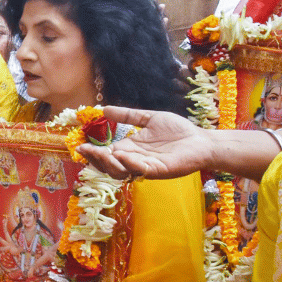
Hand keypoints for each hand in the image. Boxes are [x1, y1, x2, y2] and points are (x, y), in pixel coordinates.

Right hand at [76, 106, 214, 179]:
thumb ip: (128, 115)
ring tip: (102, 152)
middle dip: (95, 159)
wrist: (201, 140)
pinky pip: (141, 171)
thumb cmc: (178, 131)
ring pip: (121, 172)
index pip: (105, 154)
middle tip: (86, 150)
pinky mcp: (159, 171)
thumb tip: (104, 109)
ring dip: (109, 163)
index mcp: (130, 148)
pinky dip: (130, 164)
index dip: (92, 152)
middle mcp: (134, 160)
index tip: (79, 145)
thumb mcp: (149, 118)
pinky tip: (122, 154)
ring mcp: (146, 167)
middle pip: (108, 166)